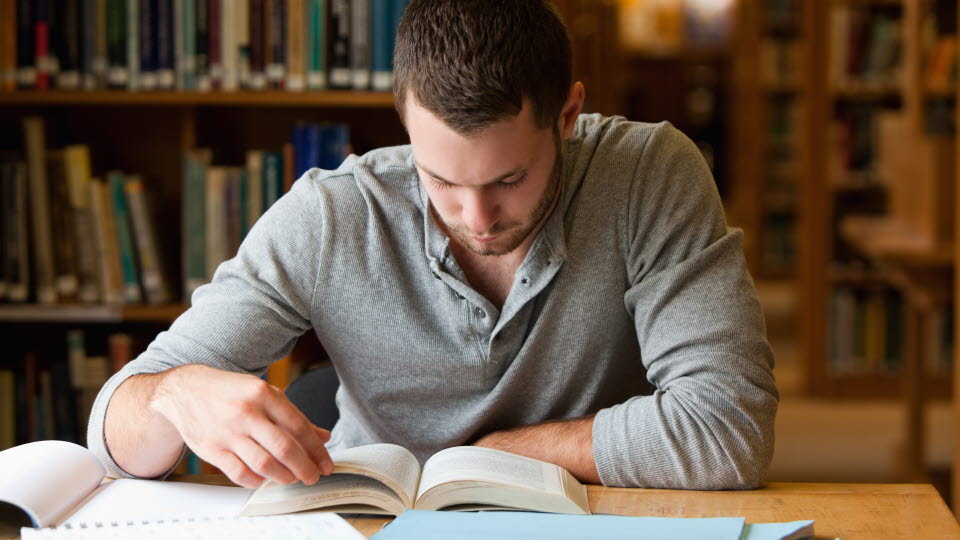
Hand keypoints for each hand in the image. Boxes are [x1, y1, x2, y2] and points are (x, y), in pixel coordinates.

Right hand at [149, 364, 334, 487]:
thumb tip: (322, 436)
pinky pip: (240, 474)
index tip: (325, 463)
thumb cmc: (229, 391)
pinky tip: (265, 479)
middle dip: (305, 468)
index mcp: (264, 394)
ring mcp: (228, 433)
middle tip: (313, 476)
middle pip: (284, 449)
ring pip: (264, 465)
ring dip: (284, 477)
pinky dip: (257, 481)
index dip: (317, 450)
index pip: (299, 427)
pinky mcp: (212, 450)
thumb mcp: (264, 393)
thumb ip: (293, 416)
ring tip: (292, 478)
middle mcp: (246, 413)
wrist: (186, 390)